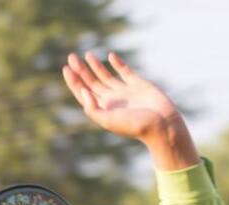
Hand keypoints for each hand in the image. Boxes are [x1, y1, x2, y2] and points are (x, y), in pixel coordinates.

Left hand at [62, 51, 187, 148]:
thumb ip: (93, 108)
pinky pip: (125, 71)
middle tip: (72, 56)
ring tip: (87, 55)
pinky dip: (117, 64)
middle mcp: (112, 100)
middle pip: (92, 83)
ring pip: (106, 76)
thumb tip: (83, 92)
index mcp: (103, 109)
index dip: (74, 81)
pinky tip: (110, 56)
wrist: (162, 124)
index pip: (84, 93)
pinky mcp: (138, 84)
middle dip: (81, 70)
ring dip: (96, 66)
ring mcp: (125, 92)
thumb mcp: (109, 121)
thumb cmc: (135, 125)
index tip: (66, 68)